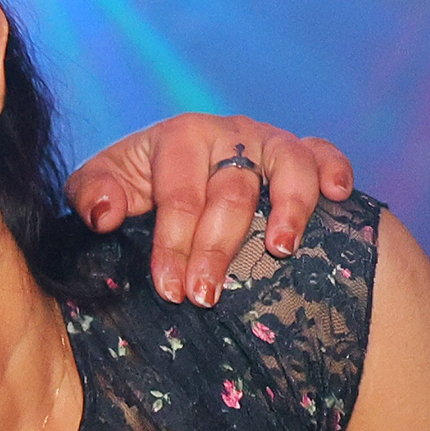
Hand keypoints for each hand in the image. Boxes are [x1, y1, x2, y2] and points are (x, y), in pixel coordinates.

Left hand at [62, 113, 355, 308]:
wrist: (172, 165)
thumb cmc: (139, 182)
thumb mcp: (103, 184)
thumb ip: (90, 194)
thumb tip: (105, 213)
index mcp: (178, 137)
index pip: (179, 193)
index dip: (173, 242)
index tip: (170, 287)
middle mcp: (228, 133)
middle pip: (231, 191)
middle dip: (216, 248)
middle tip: (205, 296)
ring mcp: (268, 140)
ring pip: (288, 166)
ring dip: (289, 208)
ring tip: (281, 250)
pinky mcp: (301, 151)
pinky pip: (325, 152)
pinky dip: (334, 168)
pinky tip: (339, 196)